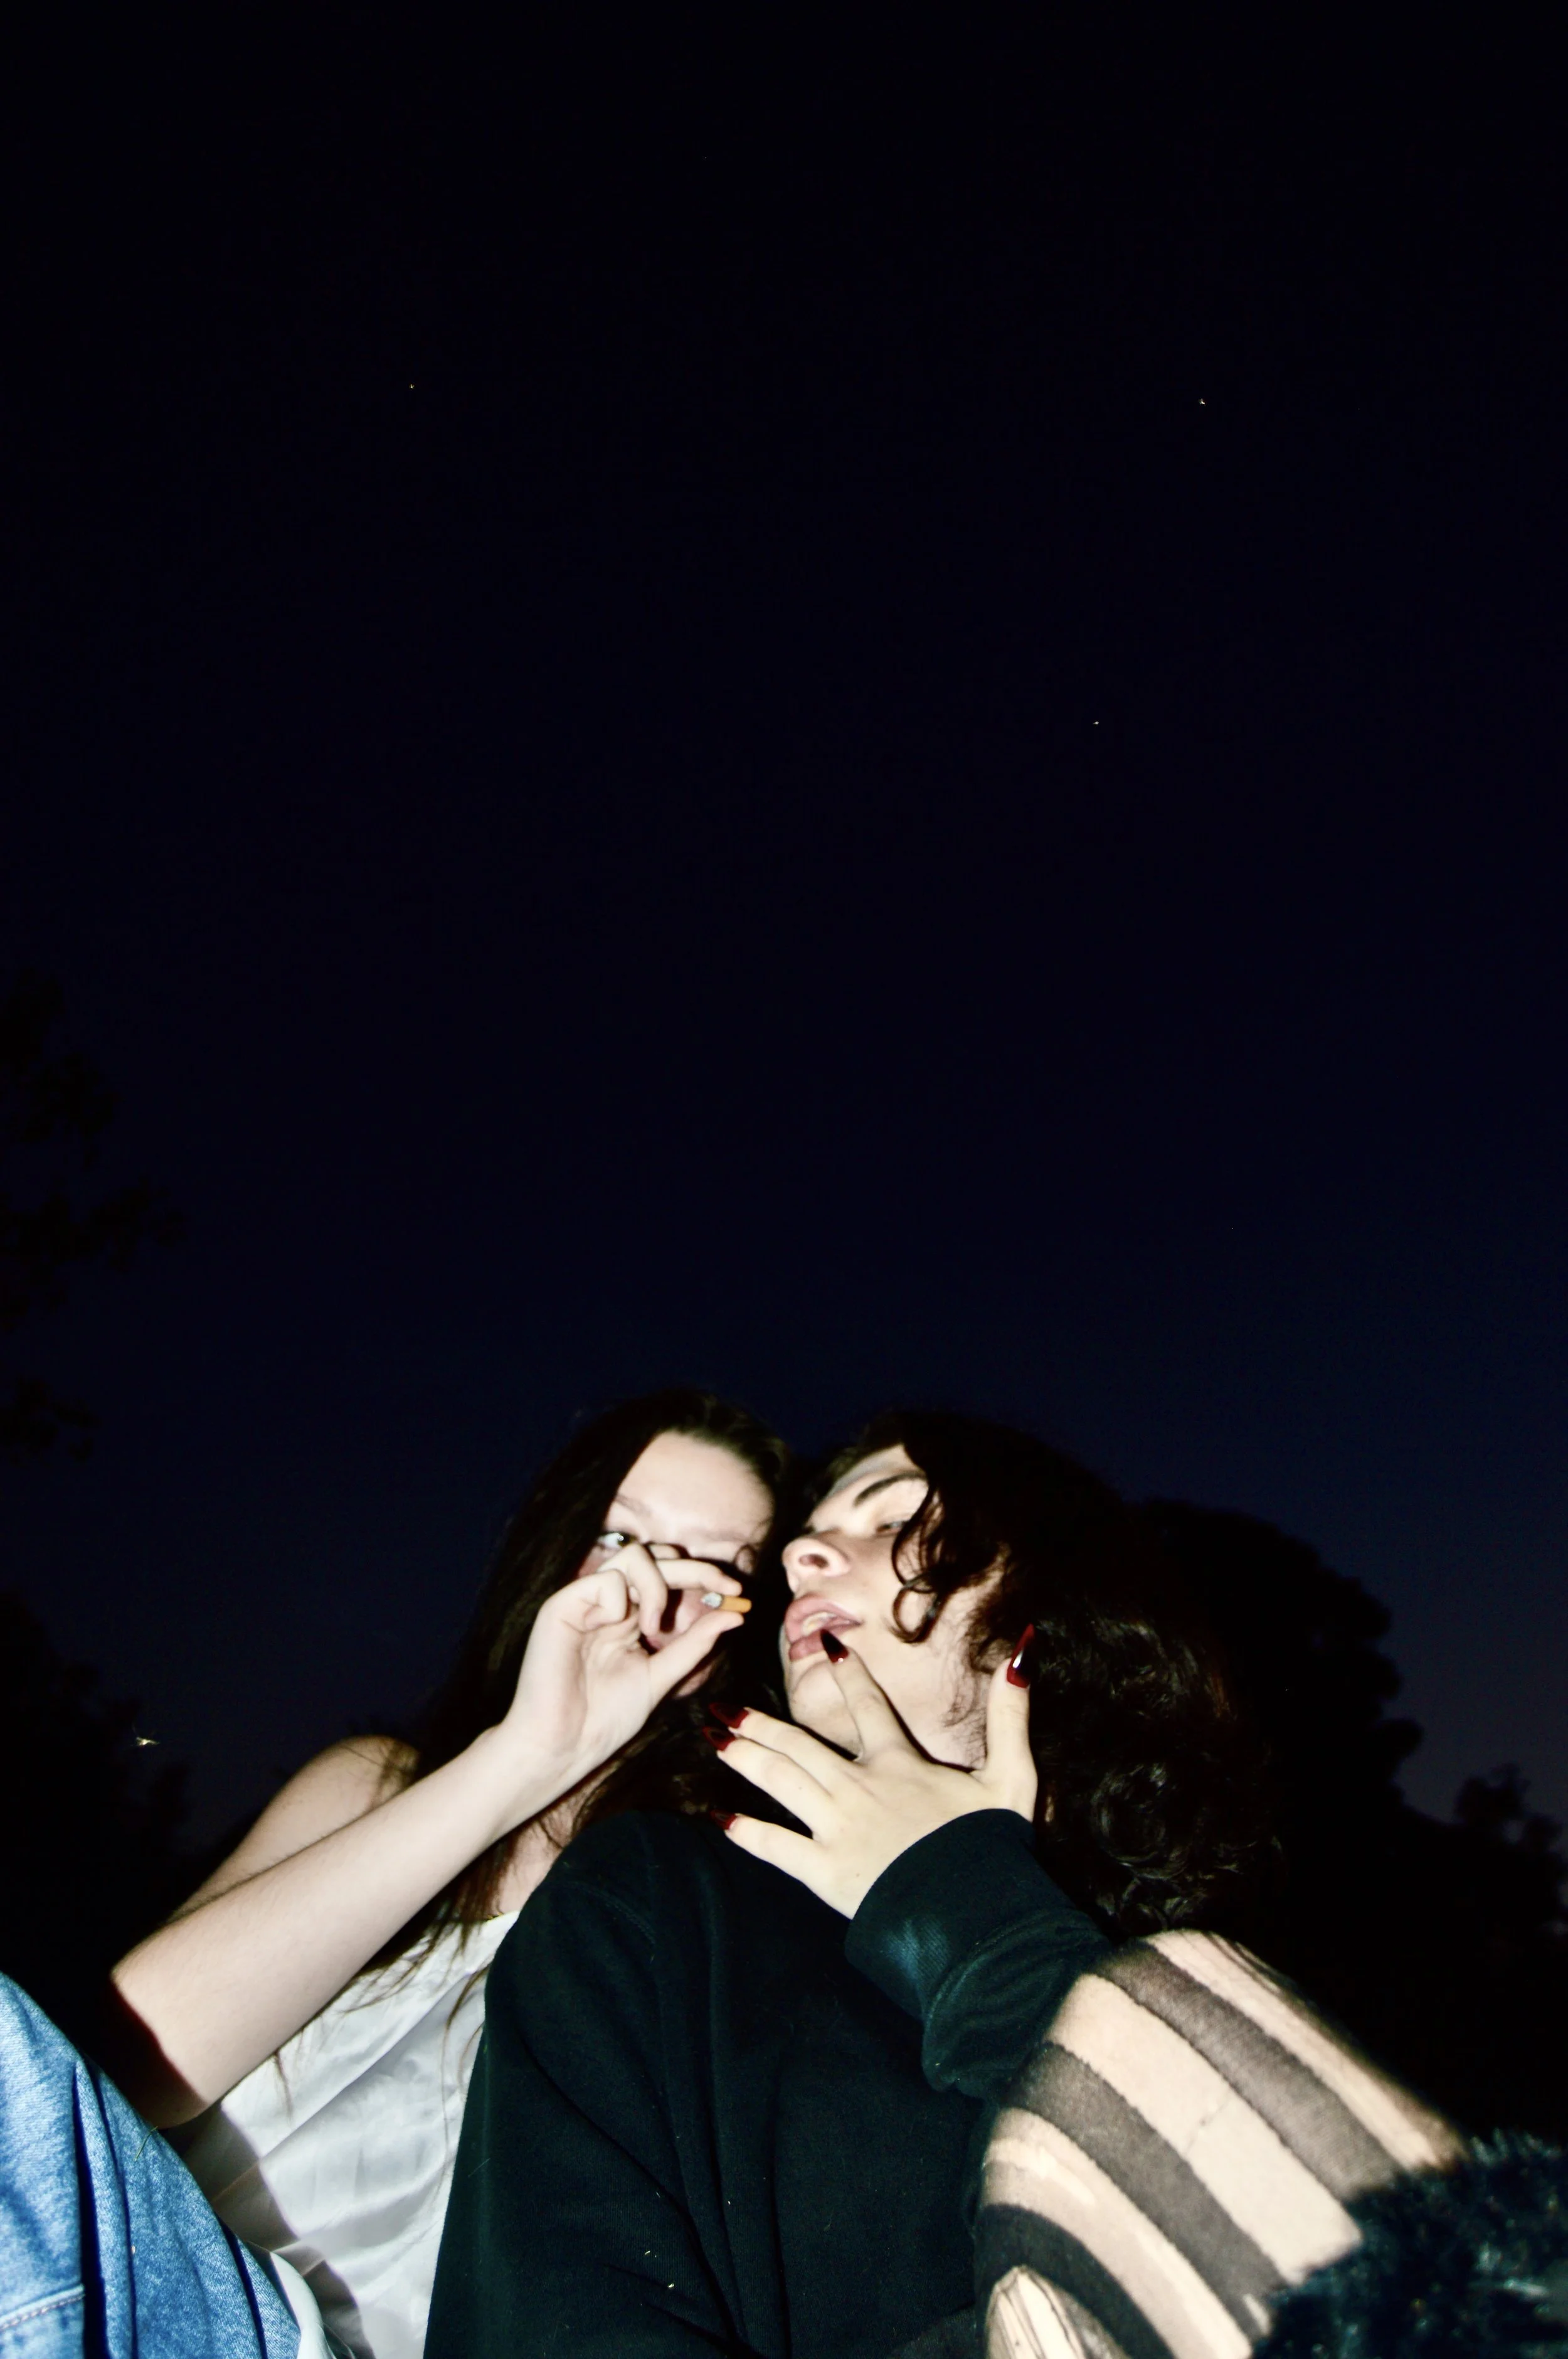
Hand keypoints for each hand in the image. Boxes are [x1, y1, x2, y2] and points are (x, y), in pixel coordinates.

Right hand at [491, 1545, 748, 1816]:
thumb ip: (694, 1644)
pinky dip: (621, 1600)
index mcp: (628, 1616)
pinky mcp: (560, 1606)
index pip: (668, 1576)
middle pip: (655, 1557)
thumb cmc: (604, 1719)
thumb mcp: (661, 1677)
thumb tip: (735, 1614)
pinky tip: (617, 1630)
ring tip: (654, 1627)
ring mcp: (584, 1601)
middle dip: (695, 1568)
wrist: (564, 1747)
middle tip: (725, 1586)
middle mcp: (607, 1603)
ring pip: (632, 1556)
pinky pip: (605, 1580)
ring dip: (657, 1585)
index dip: (703, 1576)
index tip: (737, 1591)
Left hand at [716, 1639, 1036, 1915]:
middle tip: (723, 1708)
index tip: (823, 1642)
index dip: (847, 1670)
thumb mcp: (1012, 1775)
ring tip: (715, 1739)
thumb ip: (1010, 1715)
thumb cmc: (994, 1846)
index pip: (867, 1704)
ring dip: (745, 1757)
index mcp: (899, 1762)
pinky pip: (775, 1845)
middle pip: (798, 1744)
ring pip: (779, 1780)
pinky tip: (721, 1818)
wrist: (975, 1911)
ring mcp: (837, 1827)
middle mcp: (859, 1786)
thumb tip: (1020, 1654)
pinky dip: (746, 1831)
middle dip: (758, 1724)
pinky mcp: (824, 1870)